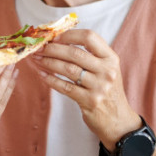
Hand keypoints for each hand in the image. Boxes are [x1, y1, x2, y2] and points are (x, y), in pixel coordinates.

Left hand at [34, 28, 140, 145]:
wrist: (118, 120)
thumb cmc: (108, 91)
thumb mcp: (107, 70)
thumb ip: (90, 56)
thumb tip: (59, 41)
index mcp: (111, 58)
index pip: (89, 37)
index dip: (69, 35)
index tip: (54, 37)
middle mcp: (107, 71)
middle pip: (75, 53)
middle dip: (53, 49)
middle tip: (39, 48)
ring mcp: (99, 87)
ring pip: (68, 69)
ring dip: (49, 62)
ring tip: (37, 59)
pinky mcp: (90, 101)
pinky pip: (65, 87)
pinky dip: (51, 79)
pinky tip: (42, 74)